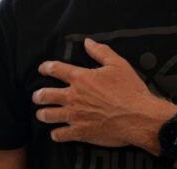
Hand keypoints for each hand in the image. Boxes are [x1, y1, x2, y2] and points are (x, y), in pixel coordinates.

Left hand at [32, 38, 172, 147]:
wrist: (139, 117)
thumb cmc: (130, 90)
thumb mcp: (118, 64)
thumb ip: (100, 51)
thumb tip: (88, 42)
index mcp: (81, 77)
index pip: (55, 69)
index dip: (45, 68)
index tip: (42, 69)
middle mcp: (73, 96)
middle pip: (45, 95)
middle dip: (38, 95)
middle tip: (37, 96)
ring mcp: (75, 115)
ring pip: (48, 115)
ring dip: (43, 114)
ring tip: (41, 114)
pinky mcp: (80, 132)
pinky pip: (60, 134)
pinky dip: (56, 134)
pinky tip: (56, 132)